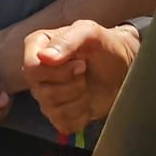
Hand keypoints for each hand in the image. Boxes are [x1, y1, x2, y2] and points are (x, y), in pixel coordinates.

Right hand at [22, 21, 139, 135]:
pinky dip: (81, 115)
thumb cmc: (104, 45)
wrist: (123, 66)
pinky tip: (87, 100)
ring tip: (87, 84)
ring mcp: (45, 95)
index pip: (31, 68)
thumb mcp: (89, 32)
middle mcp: (37, 73)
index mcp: (37, 47)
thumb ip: (67, 40)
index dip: (57, 71)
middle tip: (85, 72)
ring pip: (52, 109)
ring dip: (78, 99)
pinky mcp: (58, 114)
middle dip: (72, 85)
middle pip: (41, 92)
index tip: (81, 64)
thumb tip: (44, 57)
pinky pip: (63, 123)